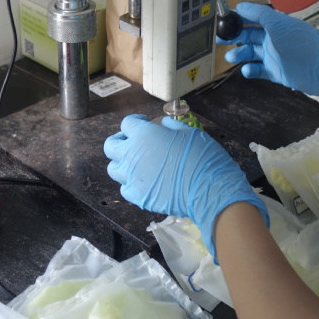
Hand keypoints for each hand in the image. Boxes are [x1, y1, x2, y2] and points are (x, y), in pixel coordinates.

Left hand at [104, 114, 268, 261]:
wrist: (207, 188)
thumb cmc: (201, 156)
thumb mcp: (189, 133)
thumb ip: (171, 127)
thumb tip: (163, 124)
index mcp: (143, 135)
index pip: (127, 124)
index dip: (136, 121)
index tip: (144, 122)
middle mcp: (131, 155)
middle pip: (111, 146)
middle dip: (119, 141)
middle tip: (132, 142)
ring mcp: (132, 177)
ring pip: (113, 168)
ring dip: (122, 163)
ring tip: (136, 164)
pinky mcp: (137, 197)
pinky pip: (125, 188)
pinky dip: (131, 184)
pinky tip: (143, 182)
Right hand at [217, 1, 318, 106]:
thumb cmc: (300, 43)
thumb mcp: (278, 24)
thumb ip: (258, 13)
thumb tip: (239, 6)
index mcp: (274, 24)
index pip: (252, 18)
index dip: (237, 19)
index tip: (222, 21)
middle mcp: (272, 38)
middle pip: (248, 36)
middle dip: (233, 37)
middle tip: (217, 40)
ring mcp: (273, 56)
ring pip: (251, 53)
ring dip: (239, 54)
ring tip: (230, 58)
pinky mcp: (275, 72)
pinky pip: (258, 70)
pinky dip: (250, 70)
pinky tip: (247, 70)